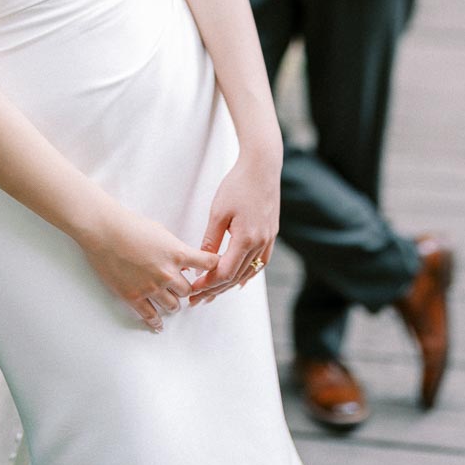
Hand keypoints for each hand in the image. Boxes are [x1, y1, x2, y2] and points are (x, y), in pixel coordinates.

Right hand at [82, 205, 219, 332]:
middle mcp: (167, 273)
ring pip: (173, 306)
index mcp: (176, 254)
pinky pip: (150, 316)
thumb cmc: (131, 225)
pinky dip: (156, 322)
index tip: (216, 270)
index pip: (207, 264)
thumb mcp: (161, 232)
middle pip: (188, 290)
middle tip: (182, 287)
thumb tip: (184, 262)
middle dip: (186, 288)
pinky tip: (158, 324)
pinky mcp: (134, 297)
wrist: (105, 231)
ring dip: (173, 303)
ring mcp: (151, 287)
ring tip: (170, 301)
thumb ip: (175, 249)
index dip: (213, 267)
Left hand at [188, 153, 280, 305]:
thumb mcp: (218, 212)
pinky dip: (247, 274)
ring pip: (248, 272)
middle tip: (197, 298)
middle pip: (236, 277)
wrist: (262, 166)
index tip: (193, 290)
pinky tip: (239, 280)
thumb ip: (211, 240)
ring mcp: (268, 239)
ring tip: (213, 293)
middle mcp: (260, 243)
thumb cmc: (238, 184)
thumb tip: (201, 262)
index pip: (225, 273)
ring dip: (229, 284)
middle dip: (215, 289)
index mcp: (246, 238)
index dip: (207, 284)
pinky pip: (260, 262)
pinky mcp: (271, 234)